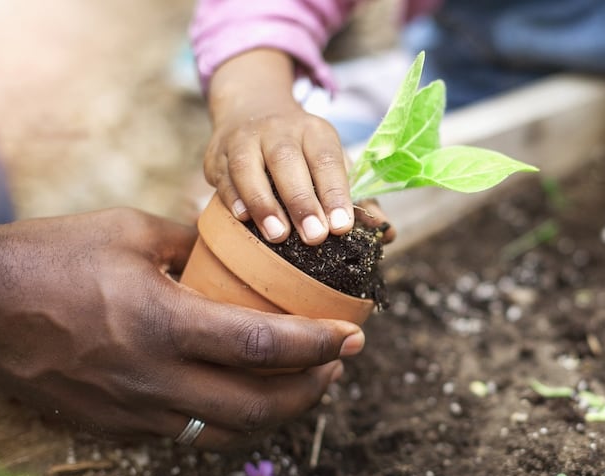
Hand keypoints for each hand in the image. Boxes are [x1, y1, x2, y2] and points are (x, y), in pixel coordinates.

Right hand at [0, 209, 365, 447]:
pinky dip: (230, 419)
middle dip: (313, 389)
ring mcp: (133, 412)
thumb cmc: (48, 256)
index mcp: (162, 324)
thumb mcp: (129, 230)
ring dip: (277, 412)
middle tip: (339, 362)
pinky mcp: (116, 427)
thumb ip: (193, 242)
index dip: (320, 345)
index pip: (265, 347)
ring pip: (228, 432)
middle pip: (259, 407)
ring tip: (303, 381)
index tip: (353, 334)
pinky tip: (243, 393)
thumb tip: (241, 245)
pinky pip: (190, 434)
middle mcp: (153, 380)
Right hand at [205, 49, 353, 244]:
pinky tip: (243, 219)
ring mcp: (244, 139)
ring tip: (278, 235)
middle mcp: (278, 130)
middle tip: (315, 237)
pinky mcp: (217, 154)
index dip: (335, 193)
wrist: (251, 109)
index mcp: (314, 131)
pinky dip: (232, 197)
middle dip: (301, 201)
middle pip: (287, 162)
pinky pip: (222, 176)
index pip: (327, 159)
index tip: (343, 226)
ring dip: (263, 203)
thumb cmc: (302, 151)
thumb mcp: (332, 162)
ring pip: (249, 167)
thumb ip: (357, 198)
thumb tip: (387, 233)